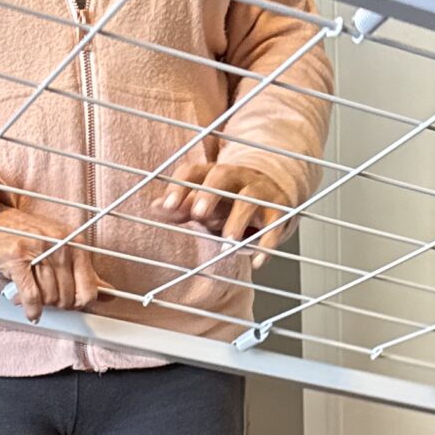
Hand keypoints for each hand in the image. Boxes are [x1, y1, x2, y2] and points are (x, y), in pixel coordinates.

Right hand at [0, 180, 97, 320]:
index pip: (89, 291)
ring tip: (31, 293)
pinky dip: (30, 308)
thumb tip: (111, 295)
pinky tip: (28, 308)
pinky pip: (31, 296)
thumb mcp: (62, 252)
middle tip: (44, 296)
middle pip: (67, 297)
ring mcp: (39, 249)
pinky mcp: (17, 257)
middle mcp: (60, 244)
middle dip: (55, 303)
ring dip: (39, 303)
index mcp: (76, 243)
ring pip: (49, 297)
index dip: (78, 304)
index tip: (68, 302)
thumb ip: (86, 275)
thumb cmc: (30, 239)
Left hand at [149, 155, 292, 252]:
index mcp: (216, 174)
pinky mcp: (280, 209)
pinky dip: (267, 245)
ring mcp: (261, 191)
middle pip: (222, 176)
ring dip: (238, 221)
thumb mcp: (209, 201)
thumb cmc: (234, 199)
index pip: (195, 172)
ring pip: (249, 200)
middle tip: (199, 214)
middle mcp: (238, 177)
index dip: (180, 187)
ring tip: (228, 242)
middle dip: (210, 194)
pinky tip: (258, 262)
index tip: (168, 206)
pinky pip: (275, 225)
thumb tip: (155, 208)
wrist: (278, 187)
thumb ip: (184, 206)